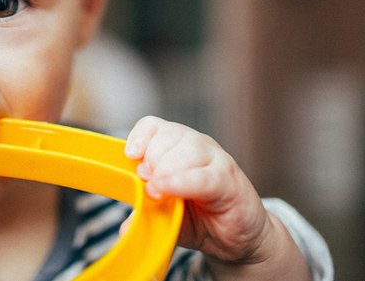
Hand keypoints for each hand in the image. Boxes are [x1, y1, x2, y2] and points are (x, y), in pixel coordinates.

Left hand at [123, 116, 310, 279]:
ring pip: (187, 149)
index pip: (155, 126)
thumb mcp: (167, 214)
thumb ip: (147, 214)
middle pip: (169, 134)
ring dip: (165, 168)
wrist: (240, 238)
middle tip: (144, 180)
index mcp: (178, 147)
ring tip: (155, 191)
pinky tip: (166, 190)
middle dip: (151, 156)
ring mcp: (216, 160)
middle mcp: (198, 147)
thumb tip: (125, 228)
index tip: (130, 155)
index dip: (141, 136)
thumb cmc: (202, 218)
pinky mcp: (230, 180)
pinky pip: (203, 176)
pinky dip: (181, 182)